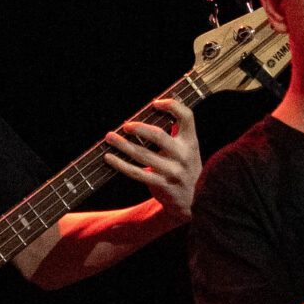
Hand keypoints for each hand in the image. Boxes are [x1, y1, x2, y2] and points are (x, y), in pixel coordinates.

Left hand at [102, 100, 201, 219]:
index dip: (172, 106)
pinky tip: (109, 158)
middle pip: (159, 136)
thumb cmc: (184, 167)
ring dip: (123, 145)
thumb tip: (151, 111)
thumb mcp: (188, 149)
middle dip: (140, 128)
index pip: (187, 117)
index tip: (155, 103)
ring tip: (109, 137)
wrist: (194, 200)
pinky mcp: (161, 185)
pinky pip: (137, 173)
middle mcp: (183, 155)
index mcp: (191, 141)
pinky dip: (121, 164)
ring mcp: (172, 171)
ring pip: (143, 155)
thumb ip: (176, 133)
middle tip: (125, 125)